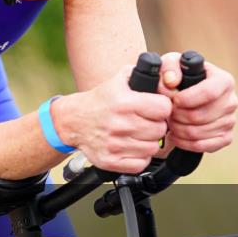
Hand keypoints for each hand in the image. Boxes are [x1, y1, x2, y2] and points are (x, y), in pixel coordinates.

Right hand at [56, 66, 172, 173]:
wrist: (73, 121)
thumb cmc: (99, 101)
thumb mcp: (117, 81)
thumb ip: (141, 74)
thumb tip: (164, 75)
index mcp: (124, 102)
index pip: (164, 108)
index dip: (162, 107)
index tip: (156, 108)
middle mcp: (120, 124)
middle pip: (160, 129)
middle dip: (156, 125)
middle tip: (145, 121)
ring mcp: (115, 145)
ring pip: (152, 148)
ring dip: (148, 141)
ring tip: (136, 134)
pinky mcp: (111, 161)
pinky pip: (141, 163)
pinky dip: (139, 157)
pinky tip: (131, 146)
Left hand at [158, 52, 237, 152]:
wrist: (186, 94)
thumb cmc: (179, 77)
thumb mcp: (172, 64)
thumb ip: (169, 67)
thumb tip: (171, 81)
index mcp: (223, 80)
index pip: (209, 92)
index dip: (187, 99)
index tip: (173, 101)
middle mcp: (231, 101)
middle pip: (201, 115)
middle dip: (178, 116)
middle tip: (167, 113)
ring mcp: (230, 120)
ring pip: (200, 132)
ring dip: (178, 129)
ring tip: (170, 121)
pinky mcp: (226, 137)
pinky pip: (204, 146)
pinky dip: (186, 143)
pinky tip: (176, 135)